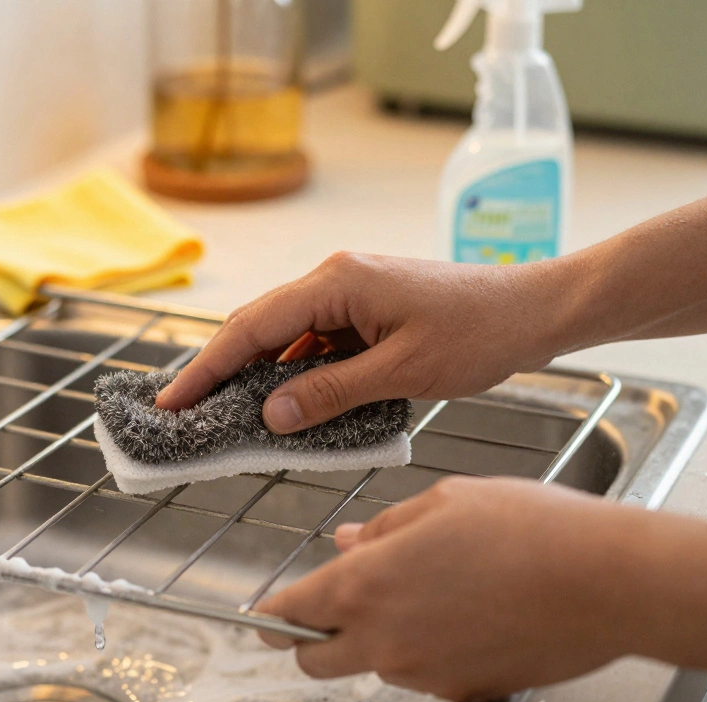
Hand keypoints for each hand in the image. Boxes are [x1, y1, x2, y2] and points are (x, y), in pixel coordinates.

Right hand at [155, 252, 573, 432]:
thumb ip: (332, 393)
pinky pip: (318, 342)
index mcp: (337, 283)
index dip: (207, 367)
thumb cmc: (479, 333)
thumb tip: (271, 414)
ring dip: (262, 375)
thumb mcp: (402, 372)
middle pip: (260, 325)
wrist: (534, 310)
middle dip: (222, 370)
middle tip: (186, 412)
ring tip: (228, 416)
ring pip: (288, 336)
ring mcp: (351, 292)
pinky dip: (298, 373)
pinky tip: (290, 404)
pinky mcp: (367, 309)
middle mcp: (336, 279)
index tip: (172, 400)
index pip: (252, 327)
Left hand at [255, 478, 646, 701]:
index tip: (263, 611)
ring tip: (428, 589)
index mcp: (367, 584)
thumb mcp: (444, 503)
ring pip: (373, 664)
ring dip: (377, 637)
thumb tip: (350, 541)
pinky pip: (422, 674)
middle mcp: (386, 639)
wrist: (609, 582)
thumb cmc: (532, 530)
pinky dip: (425, 650)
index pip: (292, 611)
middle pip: (314, 660)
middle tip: (329, 609)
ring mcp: (424, 673)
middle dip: (311, 637)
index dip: (271, 610)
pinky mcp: (463, 690)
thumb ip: (383, 528)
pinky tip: (463, 612)